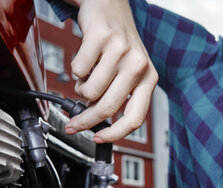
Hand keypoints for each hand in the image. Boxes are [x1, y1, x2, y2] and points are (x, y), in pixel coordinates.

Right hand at [65, 0, 157, 142]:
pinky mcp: (101, 38)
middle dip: (85, 121)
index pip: (135, 118)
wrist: (110, 5)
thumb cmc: (118, 43)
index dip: (114, 134)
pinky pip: (78, 70)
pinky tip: (85, 59)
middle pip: (106, 108)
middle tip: (74, 123)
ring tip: (88, 76)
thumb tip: (96, 123)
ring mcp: (121, 51)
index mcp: (149, 79)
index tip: (98, 139)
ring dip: (81, 88)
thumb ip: (118, 96)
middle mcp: (138, 65)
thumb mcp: (128, 72)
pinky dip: (76, 69)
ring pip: (89, 91)